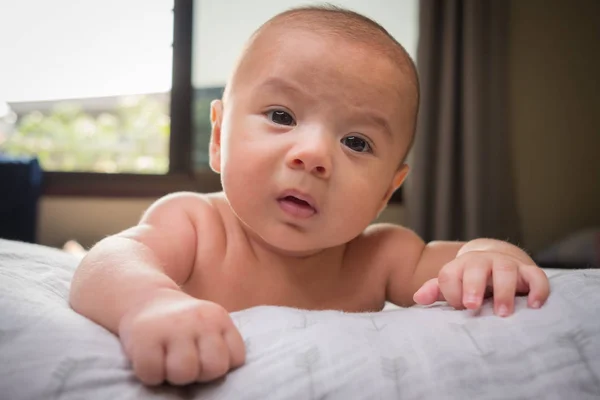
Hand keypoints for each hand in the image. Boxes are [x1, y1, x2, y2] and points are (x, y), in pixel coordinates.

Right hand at [118, 289, 244, 384]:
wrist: (145, 298)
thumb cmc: (182, 325)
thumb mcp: (208, 327)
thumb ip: (218, 347)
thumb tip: (220, 382)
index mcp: (219, 319)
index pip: (236, 359)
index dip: (220, 365)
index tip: (205, 358)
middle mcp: (200, 320)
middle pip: (214, 368)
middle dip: (200, 373)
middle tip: (186, 363)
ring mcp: (173, 326)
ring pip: (184, 373)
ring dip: (174, 376)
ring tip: (168, 362)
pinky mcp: (145, 335)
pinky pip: (152, 374)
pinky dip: (150, 375)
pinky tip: (151, 360)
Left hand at [412, 250, 549, 316]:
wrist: (497, 256)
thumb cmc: (471, 278)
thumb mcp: (454, 282)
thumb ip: (436, 290)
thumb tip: (418, 299)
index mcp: (461, 266)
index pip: (450, 276)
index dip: (451, 292)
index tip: (458, 307)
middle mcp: (484, 262)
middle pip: (476, 268)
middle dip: (473, 286)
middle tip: (471, 307)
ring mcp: (507, 264)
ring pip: (506, 271)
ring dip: (503, 292)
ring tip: (502, 313)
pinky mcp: (529, 271)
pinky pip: (536, 277)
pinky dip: (537, 289)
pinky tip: (534, 305)